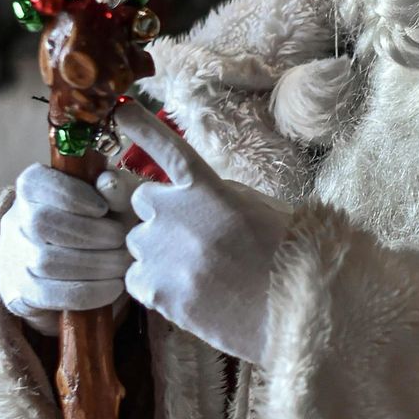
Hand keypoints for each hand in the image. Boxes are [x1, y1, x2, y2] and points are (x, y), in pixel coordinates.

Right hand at [0, 161, 137, 334]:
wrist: (82, 269)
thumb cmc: (101, 223)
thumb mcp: (116, 201)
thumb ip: (117, 188)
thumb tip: (109, 184)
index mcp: (32, 188)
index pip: (35, 183)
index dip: (70, 195)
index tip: (102, 208)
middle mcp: (15, 222)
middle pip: (41, 223)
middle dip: (89, 233)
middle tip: (121, 239)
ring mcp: (13, 259)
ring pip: (45, 261)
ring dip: (94, 264)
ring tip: (122, 263)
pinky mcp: (20, 293)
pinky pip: (49, 295)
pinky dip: (88, 292)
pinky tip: (114, 286)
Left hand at [113, 101, 296, 365]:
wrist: (297, 308)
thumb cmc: (290, 258)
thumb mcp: (262, 208)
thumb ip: (221, 194)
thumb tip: (192, 194)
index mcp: (208, 188)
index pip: (168, 149)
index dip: (144, 128)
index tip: (121, 110)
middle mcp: (176, 213)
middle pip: (142, 202)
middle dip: (159, 216)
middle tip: (192, 240)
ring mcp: (162, 252)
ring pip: (137, 244)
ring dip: (158, 253)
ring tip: (199, 274)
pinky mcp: (156, 290)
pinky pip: (135, 280)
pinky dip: (154, 286)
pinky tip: (189, 294)